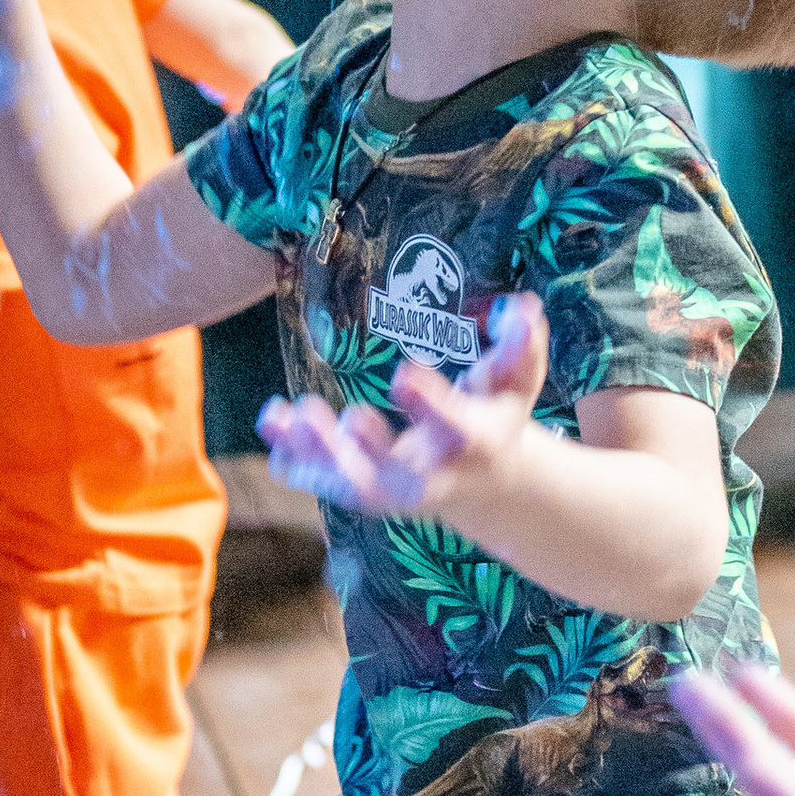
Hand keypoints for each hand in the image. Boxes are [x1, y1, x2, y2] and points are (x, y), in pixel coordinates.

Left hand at [259, 292, 550, 521]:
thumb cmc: (495, 416)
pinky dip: (297, 461)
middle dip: (370, 451)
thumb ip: (521, 345)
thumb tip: (522, 305)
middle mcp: (429, 475)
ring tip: (281, 416)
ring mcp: (392, 488)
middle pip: (396, 472)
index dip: (428, 404)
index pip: (452, 427)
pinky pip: (325, 481)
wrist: (484, 483)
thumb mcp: (515, 382)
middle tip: (345, 419)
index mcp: (470, 443)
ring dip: (316, 454)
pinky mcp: (363, 490)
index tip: (403, 374)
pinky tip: (272, 426)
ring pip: (351, 483)